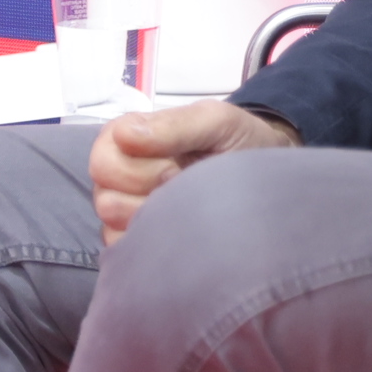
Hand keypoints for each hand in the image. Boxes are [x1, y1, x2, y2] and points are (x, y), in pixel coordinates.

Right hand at [88, 96, 297, 243]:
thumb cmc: (240, 141)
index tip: (178, 166)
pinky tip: (179, 231)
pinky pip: (125, 250)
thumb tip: (124, 136)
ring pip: (112, 225)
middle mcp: (121, 175)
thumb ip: (173, 125)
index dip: (140, 167)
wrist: (269, 177)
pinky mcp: (139, 240)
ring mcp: (128, 210)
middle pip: (104, 195)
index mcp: (128, 139)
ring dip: (151, 217)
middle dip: (148, 192)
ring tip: (186, 207)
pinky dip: (150, 243)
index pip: (103, 160)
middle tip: (183, 185)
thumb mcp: (216, 121)